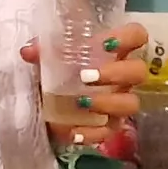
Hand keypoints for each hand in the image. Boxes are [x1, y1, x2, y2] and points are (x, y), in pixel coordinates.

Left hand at [25, 20, 151, 138]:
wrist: (43, 105)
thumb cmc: (55, 71)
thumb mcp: (47, 58)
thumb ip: (42, 51)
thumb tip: (29, 51)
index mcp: (113, 51)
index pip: (136, 35)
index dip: (128, 38)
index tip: (106, 44)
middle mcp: (121, 76)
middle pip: (138, 71)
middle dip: (115, 73)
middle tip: (86, 77)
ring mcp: (118, 102)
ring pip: (131, 104)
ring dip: (106, 102)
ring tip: (79, 102)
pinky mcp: (109, 127)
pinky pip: (108, 132)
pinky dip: (90, 133)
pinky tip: (72, 131)